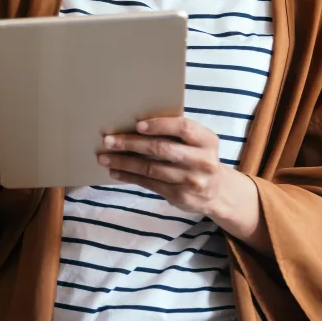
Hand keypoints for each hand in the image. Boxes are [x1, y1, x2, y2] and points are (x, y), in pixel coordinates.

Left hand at [97, 116, 223, 214]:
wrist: (217, 191)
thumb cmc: (198, 157)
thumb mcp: (198, 143)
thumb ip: (177, 134)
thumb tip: (135, 124)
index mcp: (208, 140)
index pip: (183, 128)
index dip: (160, 125)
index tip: (137, 125)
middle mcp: (202, 161)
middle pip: (162, 149)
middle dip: (131, 143)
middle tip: (108, 140)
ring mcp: (191, 181)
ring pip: (151, 168)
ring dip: (124, 162)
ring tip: (104, 157)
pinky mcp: (179, 196)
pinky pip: (149, 183)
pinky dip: (129, 176)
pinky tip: (116, 171)